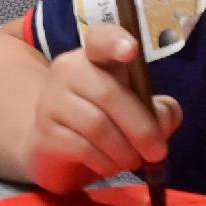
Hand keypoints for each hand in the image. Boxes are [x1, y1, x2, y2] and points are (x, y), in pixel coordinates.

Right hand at [23, 23, 177, 194]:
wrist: (55, 148)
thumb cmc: (106, 124)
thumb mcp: (139, 114)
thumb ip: (160, 112)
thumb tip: (161, 119)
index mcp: (95, 58)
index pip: (100, 39)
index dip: (115, 41)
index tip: (131, 50)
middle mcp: (68, 71)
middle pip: (109, 94)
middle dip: (141, 128)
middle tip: (157, 152)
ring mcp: (51, 101)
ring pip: (97, 125)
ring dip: (124, 151)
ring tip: (131, 161)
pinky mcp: (44, 133)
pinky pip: (83, 148)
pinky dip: (105, 163)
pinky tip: (109, 165)